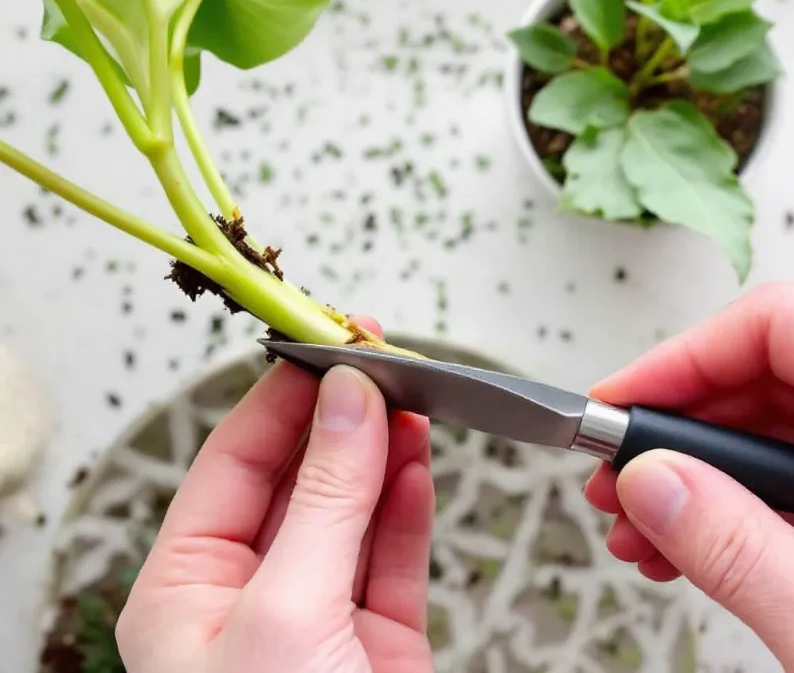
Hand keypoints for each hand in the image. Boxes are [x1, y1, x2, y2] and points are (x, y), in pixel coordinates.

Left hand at [116, 317, 434, 672]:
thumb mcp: (287, 610)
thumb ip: (325, 499)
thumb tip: (350, 398)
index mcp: (187, 591)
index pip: (233, 463)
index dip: (279, 397)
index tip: (322, 347)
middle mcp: (250, 595)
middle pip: (297, 477)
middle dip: (338, 417)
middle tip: (375, 358)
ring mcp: (320, 613)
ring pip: (352, 509)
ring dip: (381, 451)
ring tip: (408, 397)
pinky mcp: (380, 637)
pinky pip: (394, 552)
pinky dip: (409, 504)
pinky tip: (416, 459)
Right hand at [585, 283, 793, 671]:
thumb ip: (746, 555)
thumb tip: (653, 483)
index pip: (783, 328)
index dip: (687, 356)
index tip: (623, 403)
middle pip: (763, 379)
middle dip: (673, 430)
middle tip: (618, 475)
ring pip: (765, 433)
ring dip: (686, 476)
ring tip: (638, 527)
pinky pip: (783, 484)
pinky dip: (721, 510)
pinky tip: (680, 546)